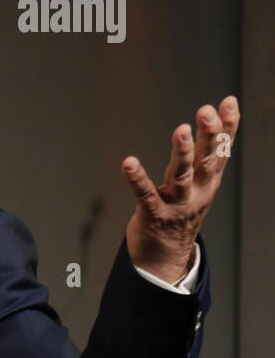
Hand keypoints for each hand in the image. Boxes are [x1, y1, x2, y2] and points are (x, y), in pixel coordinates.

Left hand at [122, 97, 239, 282]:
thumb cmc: (181, 211)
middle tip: (205, 111)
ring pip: (181, 176)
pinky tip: (128, 162)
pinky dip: (137, 179)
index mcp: (208, 181)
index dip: (227, 127)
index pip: (221, 150)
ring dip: (182, 153)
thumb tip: (216, 120)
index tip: (229, 101)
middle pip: (206, 160)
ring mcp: (177, 204)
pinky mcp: (154, 215)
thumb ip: (204, 155)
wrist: (167, 256)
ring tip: (181, 131)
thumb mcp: (199, 183)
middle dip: (209, 135)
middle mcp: (197, 191)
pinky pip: (144, 195)